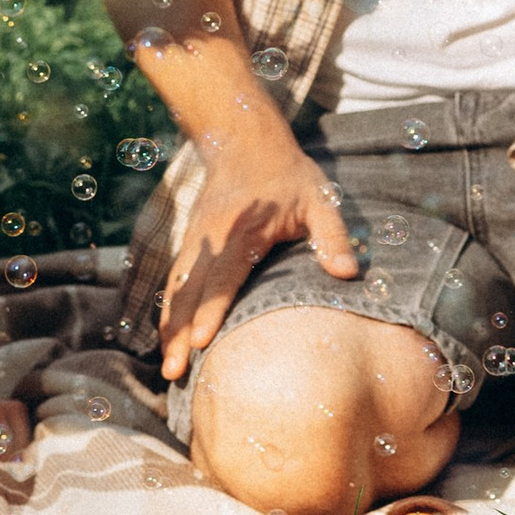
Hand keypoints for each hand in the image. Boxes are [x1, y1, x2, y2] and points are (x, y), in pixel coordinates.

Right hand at [159, 119, 357, 382]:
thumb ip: (332, 235)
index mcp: (242, 231)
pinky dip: (168, 312)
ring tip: (168, 369)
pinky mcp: (190, 243)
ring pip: (176, 290)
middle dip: (179, 333)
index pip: (224, 277)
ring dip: (168, 329)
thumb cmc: (289, 175)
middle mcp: (211, 239)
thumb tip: (347, 273)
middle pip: (189, 292)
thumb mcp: (320, 198)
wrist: (244, 141)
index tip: (200, 341)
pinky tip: (168, 339)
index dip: (210, 310)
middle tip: (173, 372)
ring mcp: (196, 241)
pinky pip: (174, 282)